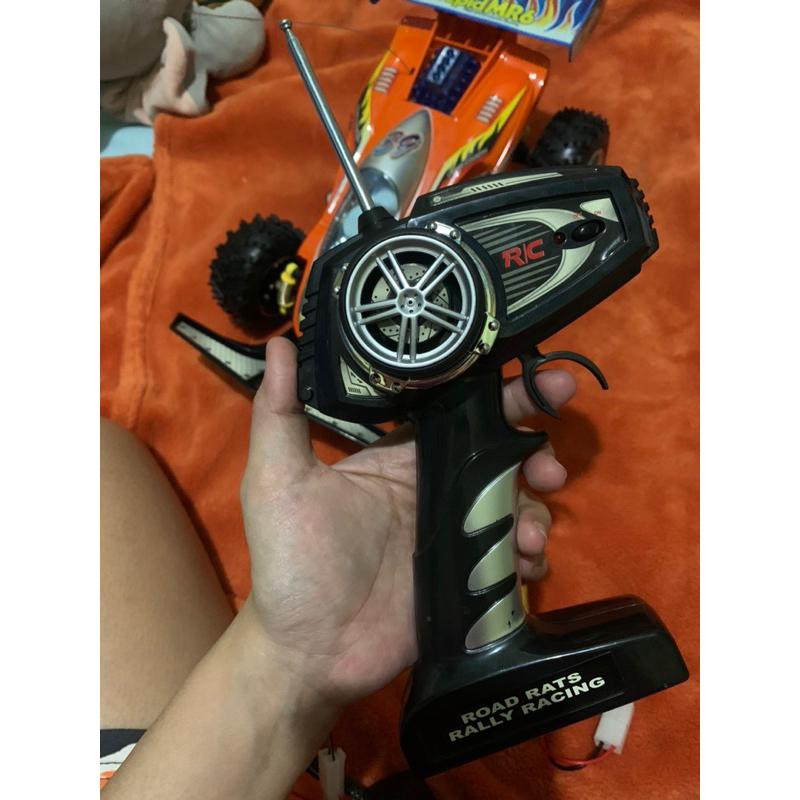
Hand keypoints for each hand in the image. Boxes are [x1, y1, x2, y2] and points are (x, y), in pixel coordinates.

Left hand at [239, 337, 575, 709]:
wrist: (309, 650)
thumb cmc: (292, 561)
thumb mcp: (277, 480)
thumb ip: (280, 413)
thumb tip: (282, 341)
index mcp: (400, 458)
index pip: (459, 412)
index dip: (501, 395)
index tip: (544, 383)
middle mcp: (435, 489)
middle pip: (502, 455)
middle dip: (536, 449)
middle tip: (549, 465)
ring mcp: (457, 535)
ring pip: (518, 505)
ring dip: (537, 510)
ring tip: (527, 533)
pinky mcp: (471, 579)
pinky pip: (517, 559)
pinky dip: (533, 557)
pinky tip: (524, 565)